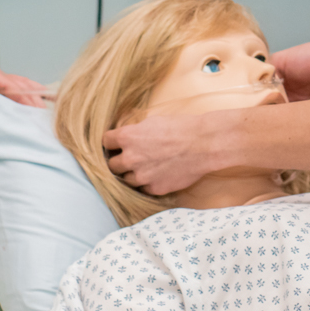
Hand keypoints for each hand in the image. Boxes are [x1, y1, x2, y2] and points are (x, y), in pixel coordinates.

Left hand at [104, 113, 222, 195]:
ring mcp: (142, 176)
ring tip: (146, 167)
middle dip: (118, 161)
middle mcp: (130, 158)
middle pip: (111, 165)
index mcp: (127, 137)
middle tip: (129, 158)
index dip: (111, 143)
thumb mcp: (152, 122)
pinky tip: (158, 175)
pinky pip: (143, 189)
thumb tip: (125, 138)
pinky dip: (148, 183)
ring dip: (132, 174)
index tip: (115, 145)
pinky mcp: (155, 188)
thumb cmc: (181, 128)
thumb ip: (134, 133)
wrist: (204, 144)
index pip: (105, 142)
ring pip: (126, 180)